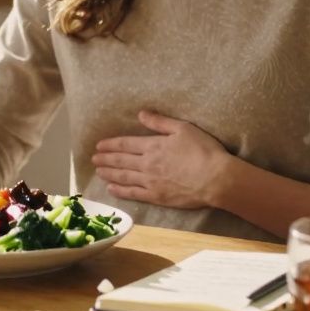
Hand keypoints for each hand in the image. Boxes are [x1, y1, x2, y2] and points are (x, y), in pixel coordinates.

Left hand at [92, 110, 230, 208]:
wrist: (215, 178)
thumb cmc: (203, 150)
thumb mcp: (183, 128)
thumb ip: (160, 122)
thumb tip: (141, 114)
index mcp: (153, 145)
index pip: (126, 144)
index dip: (111, 145)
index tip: (99, 145)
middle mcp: (147, 163)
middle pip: (121, 161)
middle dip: (105, 159)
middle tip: (93, 159)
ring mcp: (151, 182)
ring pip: (124, 177)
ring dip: (109, 173)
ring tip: (98, 171)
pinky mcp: (157, 197)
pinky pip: (133, 193)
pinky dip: (120, 191)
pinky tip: (111, 189)